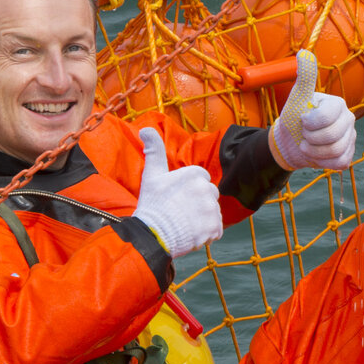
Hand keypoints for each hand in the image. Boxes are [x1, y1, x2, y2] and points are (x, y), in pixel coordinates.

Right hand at [132, 127, 223, 257]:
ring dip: (202, 218)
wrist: (152, 235)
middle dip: (199, 203)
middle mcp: (207, 189)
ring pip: (213, 212)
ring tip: (184, 223)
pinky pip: (216, 229)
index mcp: (195, 174)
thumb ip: (154, 150)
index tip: (177, 198)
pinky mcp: (215, 227)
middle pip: (210, 195)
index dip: (190, 190)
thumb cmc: (152, 205)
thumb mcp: (151, 175)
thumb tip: (146, 128)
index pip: (202, 180)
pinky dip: (207, 233)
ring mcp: (211, 209)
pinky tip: (191, 233)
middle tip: (180, 212)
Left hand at [269, 52, 356, 171]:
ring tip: (307, 145)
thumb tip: (304, 52)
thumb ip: (305, 77)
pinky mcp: (348, 154)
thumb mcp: (297, 98)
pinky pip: (340, 163)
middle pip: (332, 136)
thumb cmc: (293, 118)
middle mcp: (348, 119)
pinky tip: (318, 154)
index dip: (310, 123)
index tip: (302, 120)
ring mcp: (350, 137)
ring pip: (336, 151)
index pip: (327, 117)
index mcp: (337, 104)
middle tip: (304, 134)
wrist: (290, 143)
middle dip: (310, 139)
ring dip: (314, 152)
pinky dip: (324, 162)